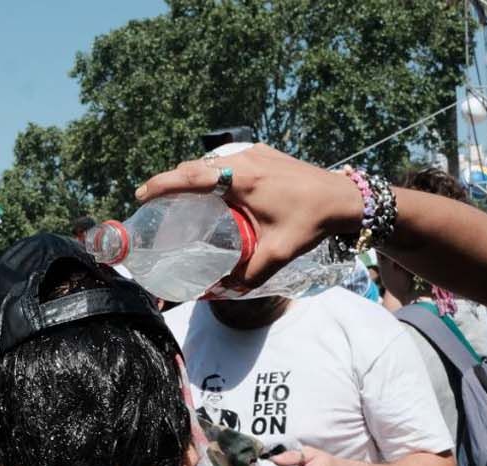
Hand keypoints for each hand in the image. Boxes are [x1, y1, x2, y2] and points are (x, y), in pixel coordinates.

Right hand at [136, 144, 363, 287]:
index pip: (192, 176)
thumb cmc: (311, 222)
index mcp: (243, 179)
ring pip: (213, 162)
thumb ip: (248, 274)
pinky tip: (212, 190)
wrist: (344, 198)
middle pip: (197, 167)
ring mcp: (255, 153)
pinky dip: (213, 173)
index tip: (142, 194)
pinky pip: (229, 161)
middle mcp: (245, 160)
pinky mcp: (264, 153)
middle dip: (172, 181)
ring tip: (178, 196)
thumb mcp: (278, 253)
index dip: (163, 184)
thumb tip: (221, 291)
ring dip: (193, 176)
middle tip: (154, 200)